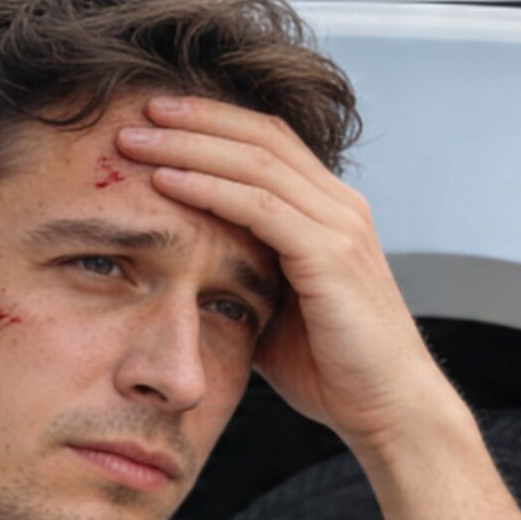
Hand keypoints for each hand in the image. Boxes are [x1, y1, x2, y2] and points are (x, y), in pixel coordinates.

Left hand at [112, 93, 447, 448]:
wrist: (389, 410)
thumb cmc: (332, 368)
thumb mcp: (277, 309)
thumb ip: (244, 275)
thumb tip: (186, 269)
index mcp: (329, 210)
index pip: (267, 141)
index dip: (210, 121)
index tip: (152, 116)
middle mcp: (340, 205)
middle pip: (259, 135)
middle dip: (192, 118)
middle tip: (132, 108)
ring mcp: (340, 225)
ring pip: (254, 162)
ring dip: (187, 145)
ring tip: (133, 138)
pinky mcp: (331, 254)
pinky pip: (259, 206)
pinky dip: (207, 188)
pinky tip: (164, 181)